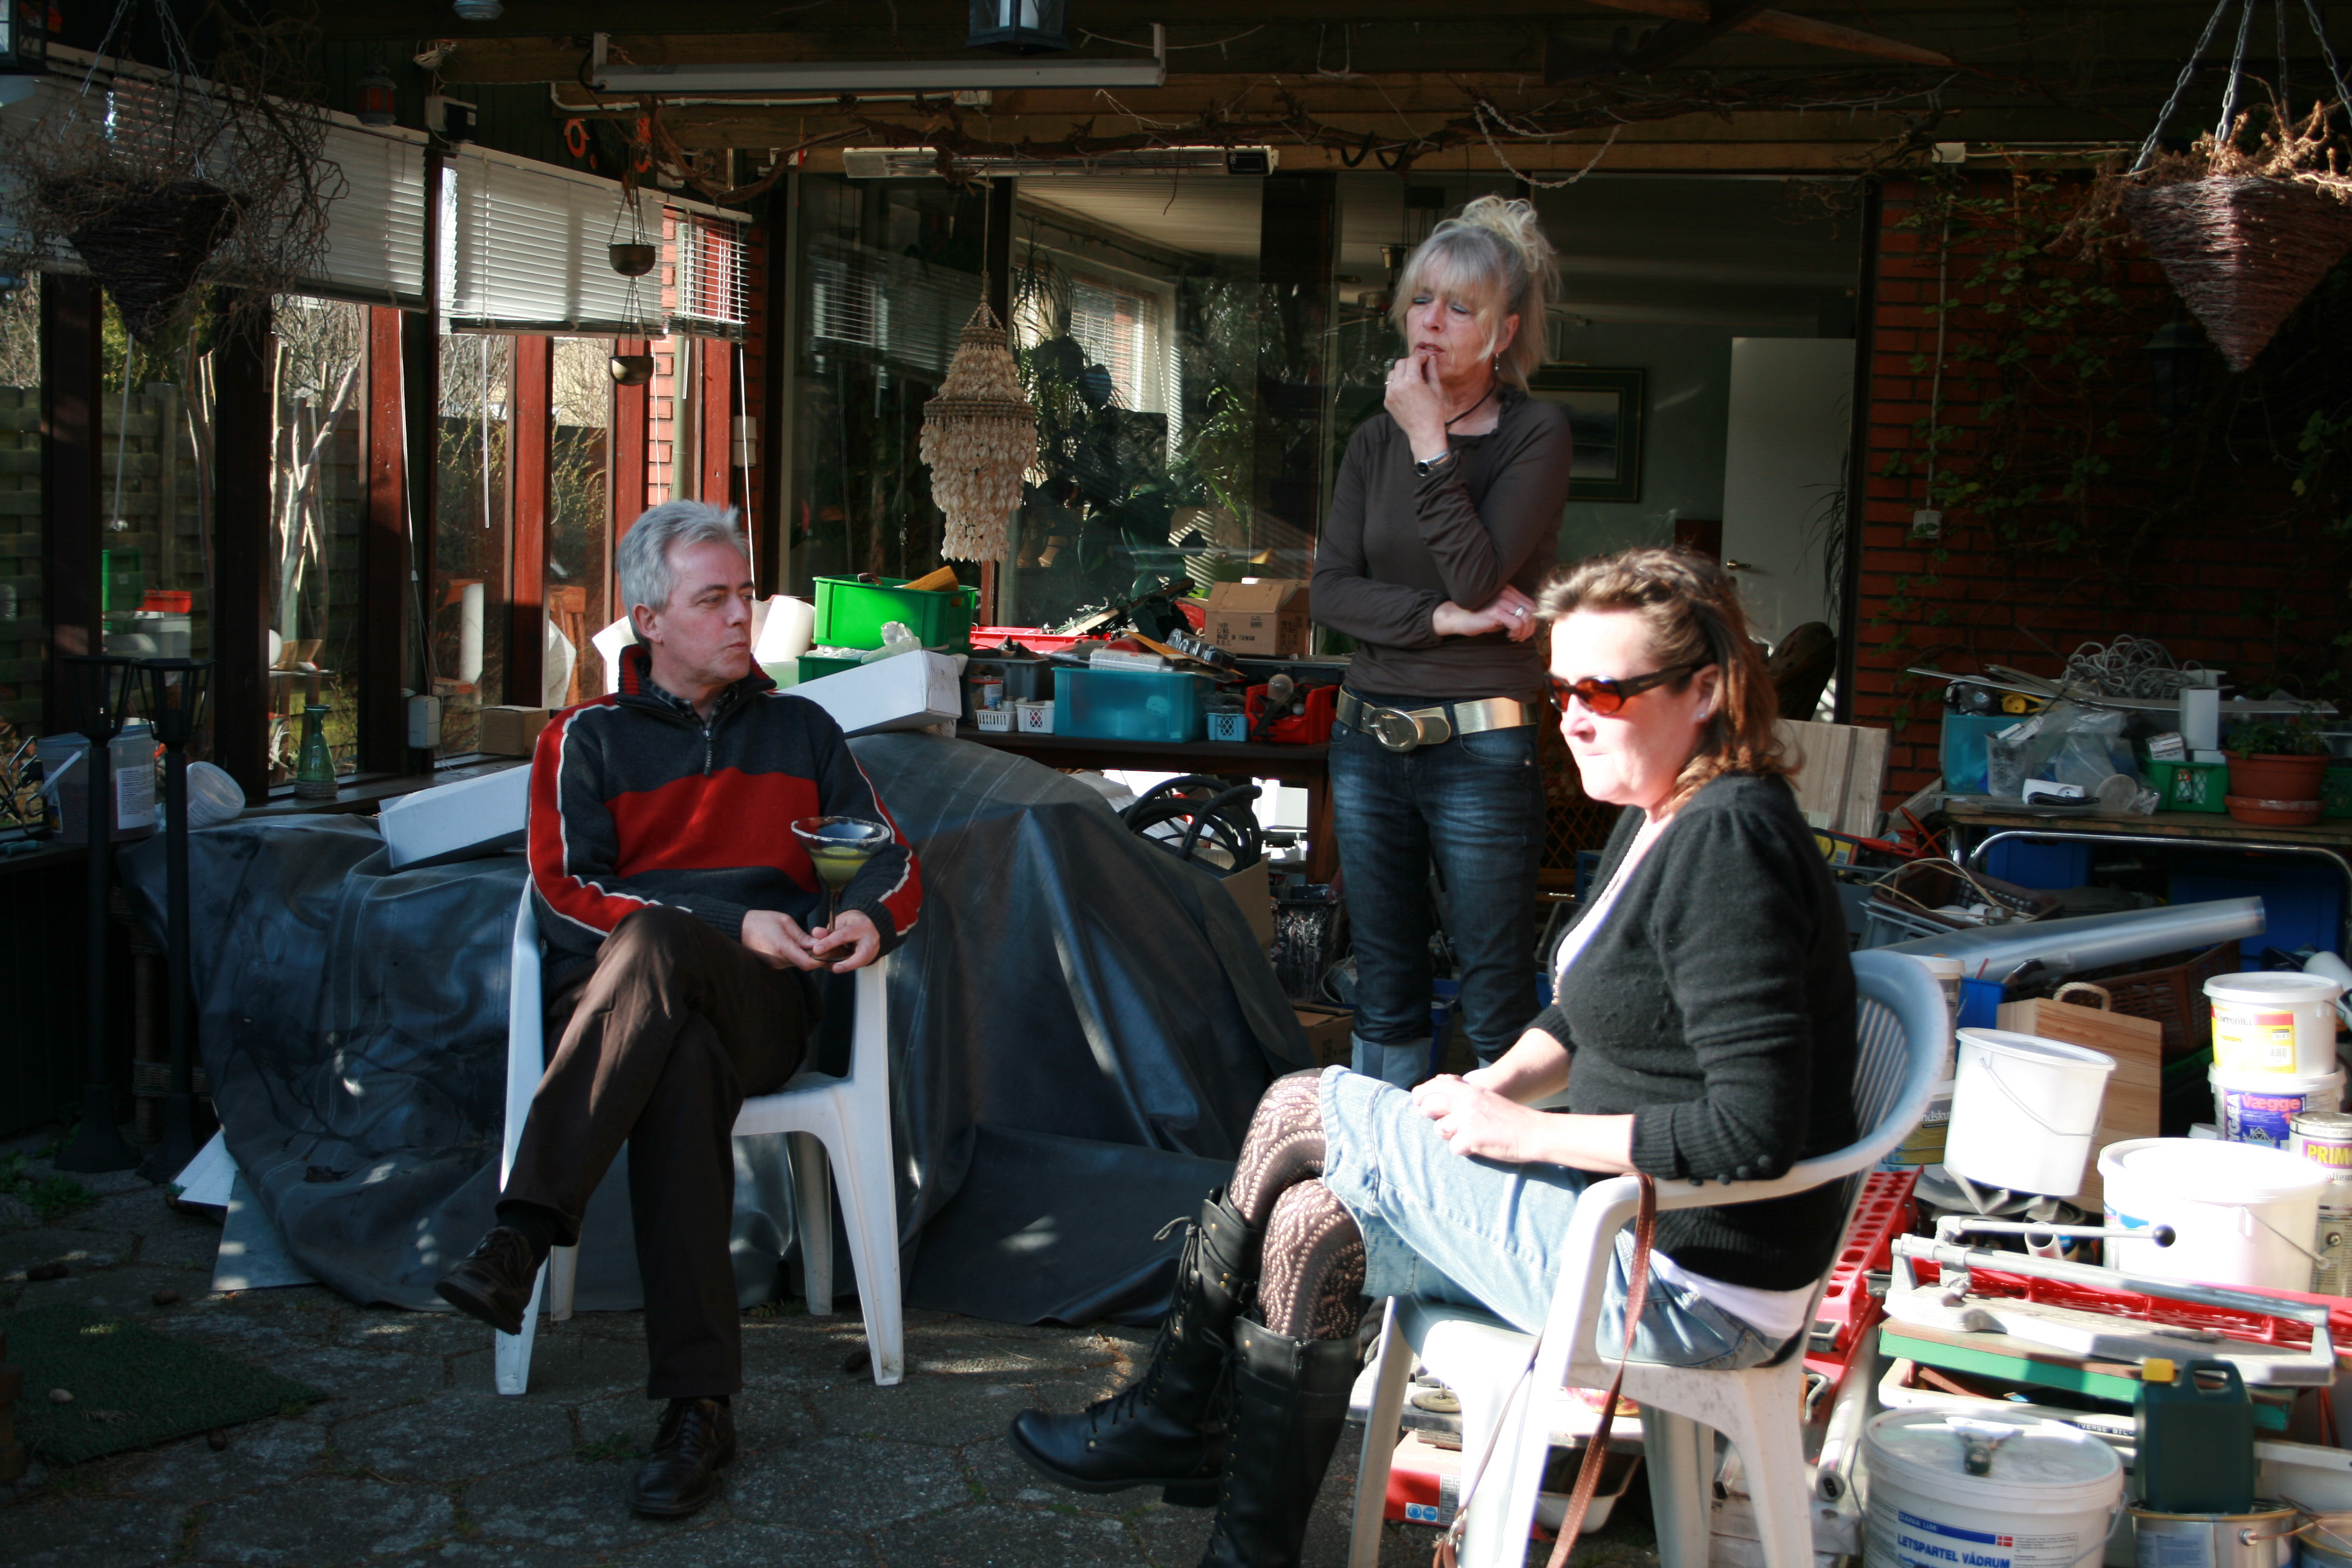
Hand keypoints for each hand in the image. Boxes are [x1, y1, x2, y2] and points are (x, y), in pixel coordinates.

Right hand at [740, 908, 881, 972]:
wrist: (738, 928)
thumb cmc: (761, 921)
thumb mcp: (784, 922)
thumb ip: (802, 936)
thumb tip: (818, 945)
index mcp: (783, 948)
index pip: (809, 963)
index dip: (822, 959)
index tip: (830, 950)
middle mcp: (779, 961)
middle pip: (806, 964)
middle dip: (817, 955)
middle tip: (826, 945)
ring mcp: (775, 965)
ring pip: (798, 963)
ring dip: (806, 955)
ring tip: (811, 942)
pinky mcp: (773, 965)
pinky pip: (790, 962)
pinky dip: (797, 955)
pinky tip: (798, 946)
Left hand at [1383, 353, 1448, 457]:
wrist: (1424, 432)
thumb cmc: (1434, 411)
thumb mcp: (1436, 388)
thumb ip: (1431, 370)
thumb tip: (1431, 357)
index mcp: (1412, 381)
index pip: (1413, 359)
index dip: (1421, 356)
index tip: (1426, 359)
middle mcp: (1398, 386)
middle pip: (1400, 363)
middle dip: (1410, 362)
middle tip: (1420, 366)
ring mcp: (1390, 394)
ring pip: (1392, 373)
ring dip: (1402, 371)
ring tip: (1412, 377)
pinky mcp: (1387, 401)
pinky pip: (1390, 386)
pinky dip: (1397, 383)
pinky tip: (1407, 389)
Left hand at [1410, 1074, 1554, 1164]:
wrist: (1533, 1132)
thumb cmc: (1511, 1118)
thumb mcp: (1486, 1098)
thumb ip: (1464, 1095)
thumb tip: (1440, 1091)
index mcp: (1470, 1090)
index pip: (1436, 1085)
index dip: (1422, 1092)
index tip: (1417, 1099)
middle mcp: (1465, 1101)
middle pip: (1429, 1104)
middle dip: (1429, 1114)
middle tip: (1440, 1122)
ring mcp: (1466, 1120)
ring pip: (1439, 1129)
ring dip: (1449, 1135)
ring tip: (1467, 1136)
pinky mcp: (1470, 1139)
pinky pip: (1453, 1148)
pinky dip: (1463, 1150)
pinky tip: (1476, 1147)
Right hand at [1485, 584, 1539, 641]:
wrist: (1459, 618)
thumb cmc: (1480, 617)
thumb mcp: (1501, 612)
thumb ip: (1515, 612)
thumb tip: (1532, 623)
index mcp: (1509, 590)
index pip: (1531, 604)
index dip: (1532, 620)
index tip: (1524, 631)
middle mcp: (1507, 592)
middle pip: (1531, 611)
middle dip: (1530, 627)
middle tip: (1521, 636)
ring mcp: (1502, 601)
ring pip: (1526, 618)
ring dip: (1524, 631)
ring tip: (1515, 637)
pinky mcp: (1497, 611)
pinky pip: (1517, 624)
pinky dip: (1516, 632)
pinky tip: (1509, 635)